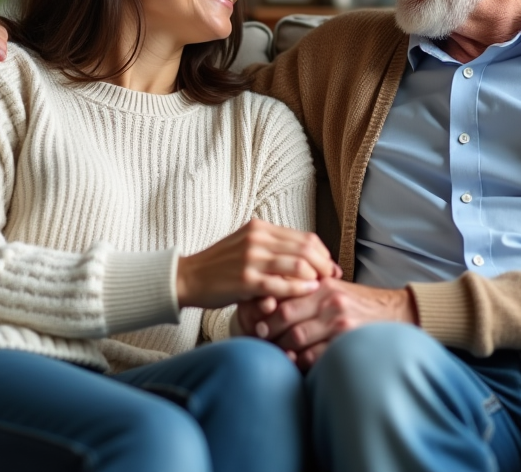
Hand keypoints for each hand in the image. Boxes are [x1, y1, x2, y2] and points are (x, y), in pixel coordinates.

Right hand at [176, 220, 338, 309]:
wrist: (188, 278)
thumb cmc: (220, 266)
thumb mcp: (246, 245)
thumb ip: (272, 247)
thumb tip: (305, 256)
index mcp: (260, 228)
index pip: (305, 237)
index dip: (323, 253)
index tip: (330, 266)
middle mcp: (257, 239)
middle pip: (306, 249)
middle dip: (325, 265)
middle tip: (333, 278)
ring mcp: (251, 259)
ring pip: (298, 265)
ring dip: (316, 277)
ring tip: (322, 287)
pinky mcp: (245, 280)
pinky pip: (281, 284)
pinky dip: (299, 289)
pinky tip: (308, 293)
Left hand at [245, 279, 416, 369]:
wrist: (395, 314)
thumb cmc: (358, 303)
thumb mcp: (334, 290)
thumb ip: (307, 293)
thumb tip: (269, 301)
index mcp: (322, 286)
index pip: (283, 296)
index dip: (264, 311)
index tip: (255, 322)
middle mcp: (329, 301)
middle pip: (285, 317)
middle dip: (268, 331)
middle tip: (258, 339)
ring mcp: (339, 322)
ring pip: (295, 338)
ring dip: (280, 349)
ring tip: (272, 353)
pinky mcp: (346, 342)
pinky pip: (313, 356)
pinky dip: (299, 362)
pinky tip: (294, 363)